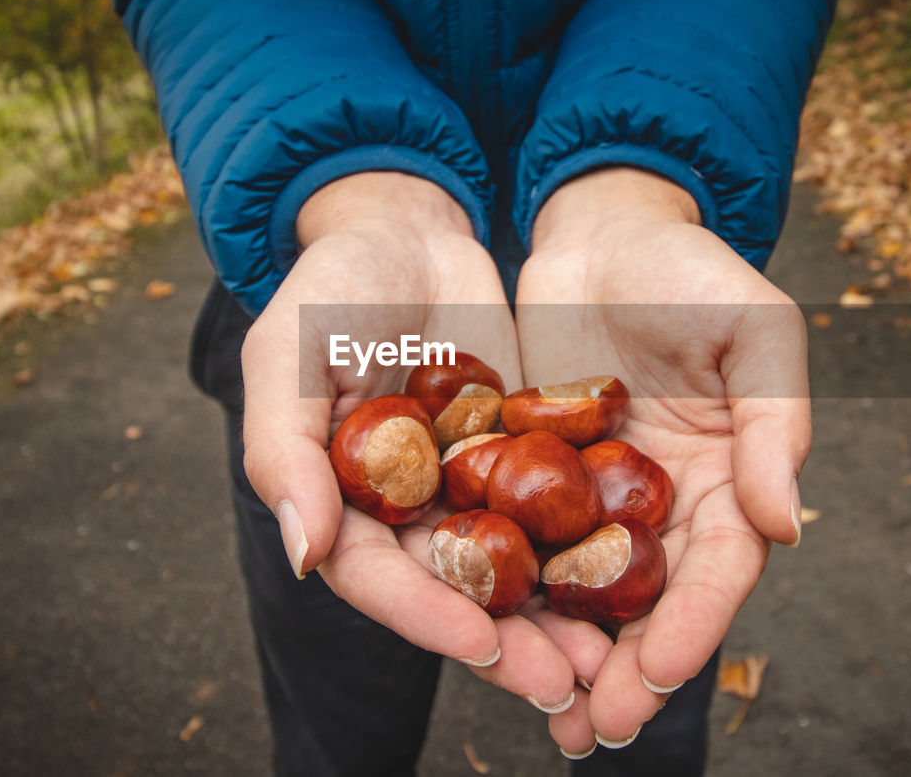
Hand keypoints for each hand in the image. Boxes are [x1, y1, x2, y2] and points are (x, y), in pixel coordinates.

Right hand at [239, 172, 602, 714]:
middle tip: (558, 680)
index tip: (479, 643)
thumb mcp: (288, 353)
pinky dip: (579, 548)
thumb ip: (285, 450)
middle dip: (500, 640)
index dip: (422, 613)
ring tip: (602, 655)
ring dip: (549, 615)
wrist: (411, 230)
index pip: (375, 575)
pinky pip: (550, 512)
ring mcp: (462, 487)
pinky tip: (626, 576)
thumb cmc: (332, 286)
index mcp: (339, 500)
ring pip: (506, 566)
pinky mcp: (516, 458)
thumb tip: (304, 555)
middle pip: (449, 589)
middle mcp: (402, 509)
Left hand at [515, 168, 810, 751]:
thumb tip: (786, 526)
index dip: (694, 624)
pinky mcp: (532, 474)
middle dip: (625, 671)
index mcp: (724, 478)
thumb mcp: (754, 331)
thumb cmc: (691, 270)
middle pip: (647, 602)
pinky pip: (518, 540)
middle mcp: (660, 502)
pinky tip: (482, 632)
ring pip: (580, 591)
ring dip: (564, 653)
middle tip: (592, 731)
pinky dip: (506, 589)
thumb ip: (773, 424)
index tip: (657, 672)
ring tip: (545, 716)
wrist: (602, 231)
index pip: (718, 568)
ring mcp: (593, 495)